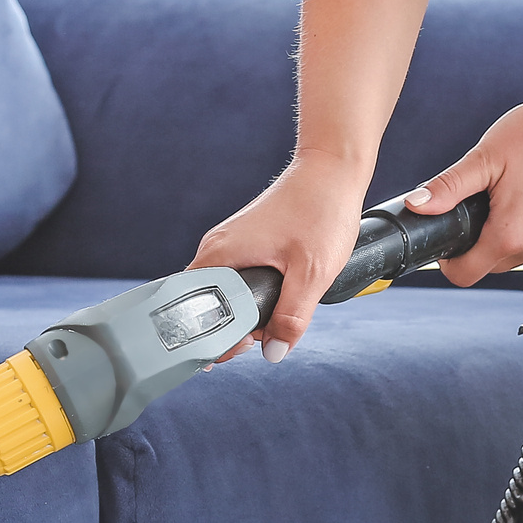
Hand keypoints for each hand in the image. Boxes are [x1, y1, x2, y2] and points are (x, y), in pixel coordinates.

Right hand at [189, 155, 373, 359]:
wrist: (331, 169)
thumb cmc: (320, 210)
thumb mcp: (311, 274)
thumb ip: (291, 317)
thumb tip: (275, 353)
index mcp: (219, 255)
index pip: (191, 310)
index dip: (212, 338)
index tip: (240, 349)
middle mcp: (216, 249)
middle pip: (206, 305)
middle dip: (231, 329)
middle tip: (263, 338)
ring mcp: (229, 244)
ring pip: (224, 293)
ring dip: (245, 313)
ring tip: (273, 321)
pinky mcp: (244, 242)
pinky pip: (237, 279)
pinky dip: (251, 295)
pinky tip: (276, 299)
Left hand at [402, 92, 522, 285]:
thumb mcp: (484, 158)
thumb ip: (447, 187)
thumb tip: (417, 205)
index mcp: (510, 235)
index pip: (466, 275)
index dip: (449, 262)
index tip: (447, 240)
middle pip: (490, 264)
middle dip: (477, 241)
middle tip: (480, 202)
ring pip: (516, 253)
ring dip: (505, 234)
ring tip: (508, 194)